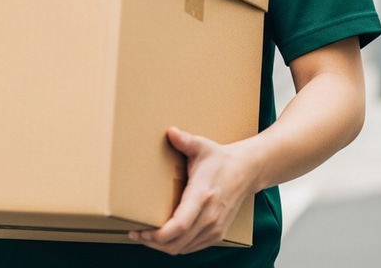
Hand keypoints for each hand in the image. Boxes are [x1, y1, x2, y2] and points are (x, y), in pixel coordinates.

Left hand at [128, 127, 255, 254]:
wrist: (246, 171)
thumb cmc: (219, 159)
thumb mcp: (202, 146)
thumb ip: (185, 140)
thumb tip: (170, 131)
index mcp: (202, 196)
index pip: (180, 225)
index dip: (158, 234)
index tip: (140, 231)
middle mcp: (209, 217)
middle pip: (178, 242)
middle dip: (153, 242)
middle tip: (134, 234)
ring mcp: (214, 228)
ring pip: (184, 248)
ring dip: (163, 247)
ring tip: (144, 237)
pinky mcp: (217, 234)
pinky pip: (192, 247)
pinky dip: (175, 246)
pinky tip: (162, 239)